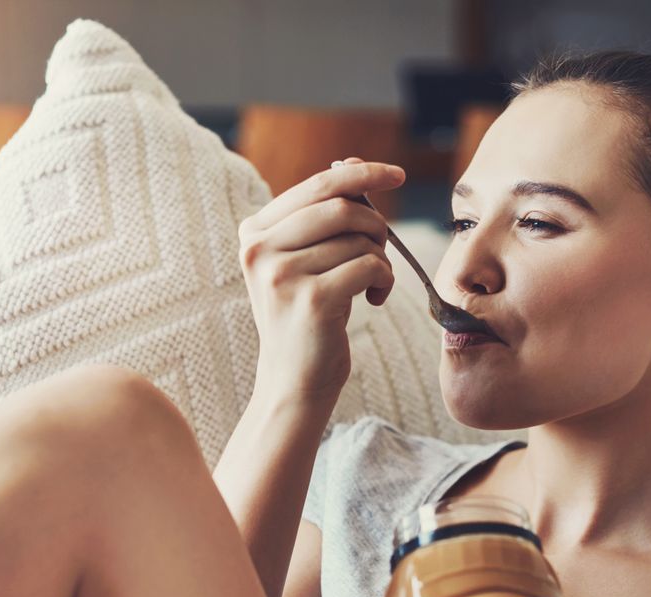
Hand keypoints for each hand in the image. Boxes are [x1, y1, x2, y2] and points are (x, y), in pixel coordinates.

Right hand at [237, 156, 403, 406]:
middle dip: (376, 225)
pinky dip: (384, 279)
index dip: (362, 175)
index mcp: (254, 233)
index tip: (396, 174)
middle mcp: (260, 250)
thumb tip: (351, 162)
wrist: (294, 380)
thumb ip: (322, 214)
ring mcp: (283, 275)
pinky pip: (369, 266)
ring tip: (371, 284)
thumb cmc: (305, 316)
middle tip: (380, 251)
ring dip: (381, 259)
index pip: (317, 186)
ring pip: (359, 239)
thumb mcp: (303, 260)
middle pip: (342, 207)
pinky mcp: (312, 299)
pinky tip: (373, 299)